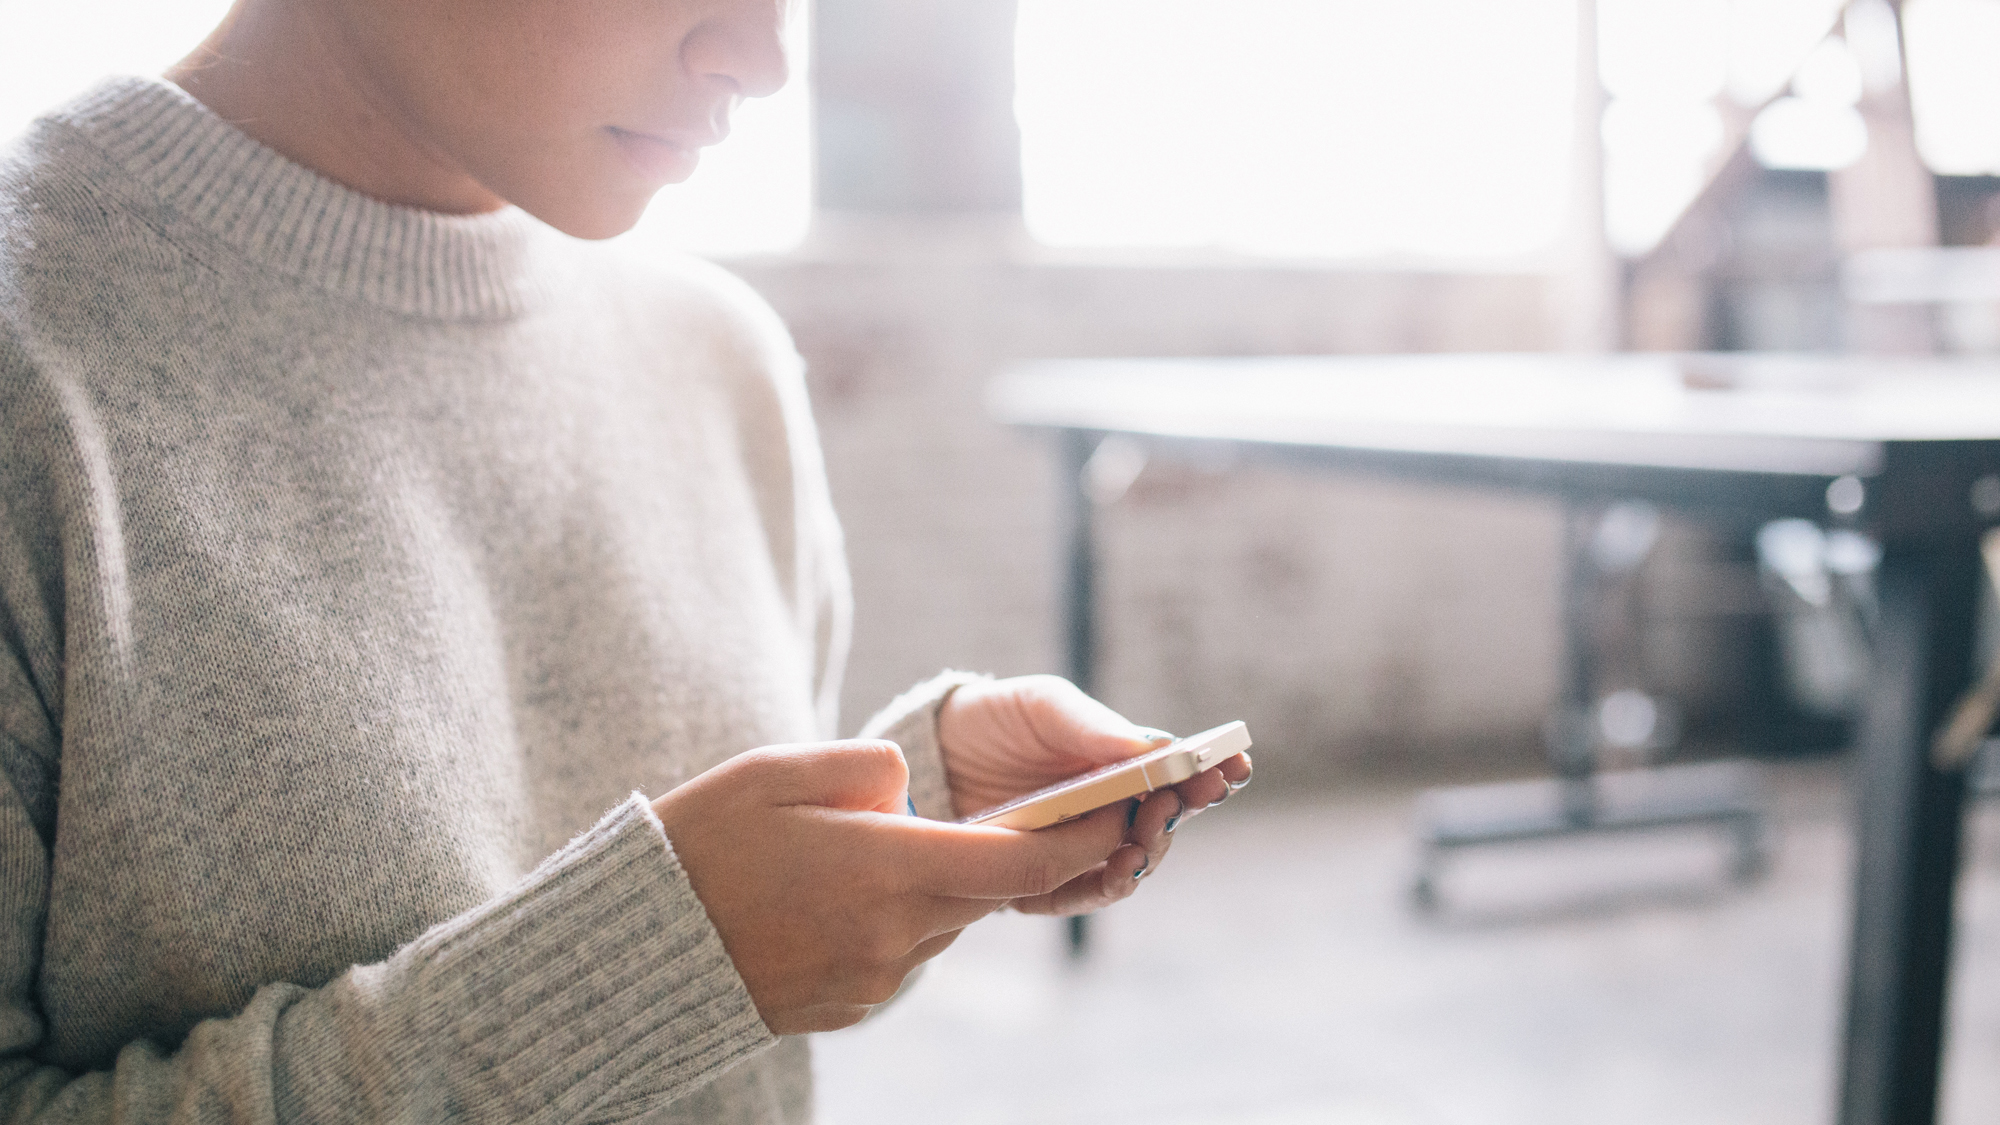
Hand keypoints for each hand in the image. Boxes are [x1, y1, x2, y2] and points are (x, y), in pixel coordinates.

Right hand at [651, 740, 1130, 1034]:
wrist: (637, 948)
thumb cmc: (703, 843)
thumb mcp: (780, 771)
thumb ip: (869, 766)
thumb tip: (914, 784)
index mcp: (888, 869)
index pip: (1021, 859)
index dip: (1082, 835)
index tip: (1121, 810)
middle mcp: (895, 934)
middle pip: (991, 890)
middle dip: (1022, 853)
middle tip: (1040, 813)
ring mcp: (874, 978)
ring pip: (946, 920)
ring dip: (944, 882)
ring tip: (887, 844)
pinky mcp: (851, 1004)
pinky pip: (903, 951)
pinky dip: (900, 916)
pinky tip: (846, 891)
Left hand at [936, 675, 1251, 916]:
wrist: (927, 756)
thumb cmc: (995, 720)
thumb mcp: (1042, 706)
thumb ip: (1091, 726)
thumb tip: (1153, 746)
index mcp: (1122, 762)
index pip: (1180, 772)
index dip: (1214, 772)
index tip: (1235, 766)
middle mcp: (1109, 810)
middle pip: (1163, 822)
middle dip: (1180, 814)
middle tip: (1180, 801)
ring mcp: (1077, 847)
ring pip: (1130, 863)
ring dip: (1144, 855)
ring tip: (1140, 840)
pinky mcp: (1039, 879)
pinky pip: (1078, 894)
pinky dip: (1099, 887)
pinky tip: (1110, 871)